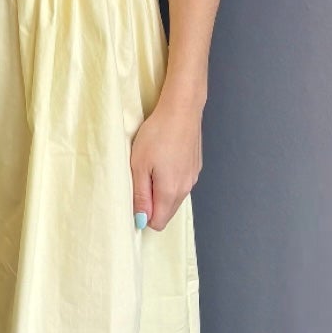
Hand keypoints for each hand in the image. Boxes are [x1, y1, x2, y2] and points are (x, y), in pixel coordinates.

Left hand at [129, 98, 201, 232]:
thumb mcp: (139, 165)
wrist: (181, 109)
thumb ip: (141, 195)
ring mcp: (193, 177)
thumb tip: (141, 220)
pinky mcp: (196, 166)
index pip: (158, 223)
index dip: (144, 216)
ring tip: (152, 167)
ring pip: (175, 197)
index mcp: (170, 192)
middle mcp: (186, 189)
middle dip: (153, 204)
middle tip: (140, 180)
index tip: (135, 197)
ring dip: (162, 191)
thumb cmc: (157, 134)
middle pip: (168, 212)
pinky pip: (182, 183)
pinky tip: (165, 158)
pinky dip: (172, 179)